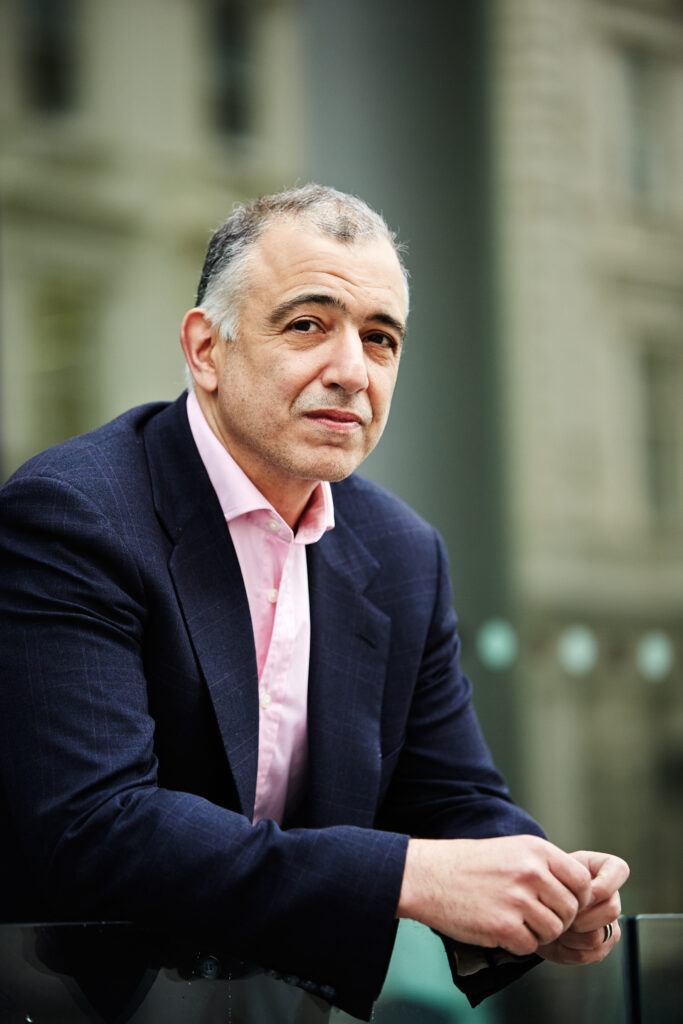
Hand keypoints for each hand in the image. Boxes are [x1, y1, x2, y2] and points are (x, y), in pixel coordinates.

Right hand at [397, 835, 592, 955]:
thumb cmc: (471, 865)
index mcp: (536, 850)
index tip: (563, 904)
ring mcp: (517, 899)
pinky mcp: (503, 926)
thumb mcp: (513, 850)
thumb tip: (579, 890)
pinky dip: (519, 944)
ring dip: (538, 933)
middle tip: (535, 917)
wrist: (429, 876)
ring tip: (515, 921)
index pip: (582, 882)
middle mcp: (531, 872)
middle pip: (571, 910)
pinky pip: (531, 946)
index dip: (578, 899)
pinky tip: (500, 929)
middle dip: (558, 919)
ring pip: (553, 931)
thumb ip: (546, 866)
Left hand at [538, 851, 629, 964]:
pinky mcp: (604, 945)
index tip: (577, 891)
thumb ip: (569, 879)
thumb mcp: (553, 870)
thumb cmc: (545, 881)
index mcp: (604, 869)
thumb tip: (583, 903)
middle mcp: (612, 896)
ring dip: (570, 934)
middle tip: (559, 913)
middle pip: (611, 910)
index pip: (619, 870)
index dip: (601, 885)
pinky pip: (592, 953)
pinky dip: (570, 949)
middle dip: (580, 915)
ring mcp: (610, 923)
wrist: (536, 905)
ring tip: (555, 925)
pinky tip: (559, 940)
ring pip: (598, 935)